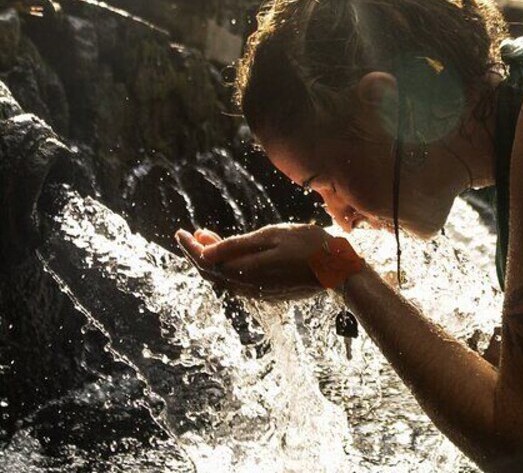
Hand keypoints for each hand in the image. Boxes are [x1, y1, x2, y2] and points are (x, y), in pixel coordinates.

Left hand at [175, 224, 330, 299]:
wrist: (338, 269)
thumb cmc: (308, 246)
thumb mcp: (270, 236)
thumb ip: (236, 246)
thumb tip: (203, 253)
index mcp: (246, 272)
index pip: (207, 262)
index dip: (190, 248)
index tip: (180, 232)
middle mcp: (249, 287)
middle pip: (214, 273)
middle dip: (200, 253)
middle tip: (194, 233)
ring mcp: (261, 293)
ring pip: (227, 278)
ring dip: (215, 260)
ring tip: (210, 239)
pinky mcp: (271, 293)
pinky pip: (241, 282)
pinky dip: (231, 267)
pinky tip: (234, 255)